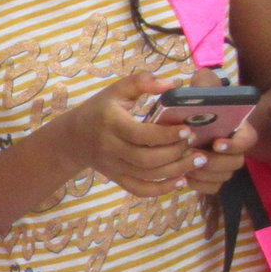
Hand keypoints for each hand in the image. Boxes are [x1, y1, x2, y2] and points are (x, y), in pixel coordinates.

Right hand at [77, 70, 200, 197]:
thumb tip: (172, 84)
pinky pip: (140, 190)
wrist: (73, 137)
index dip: (166, 135)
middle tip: (194, 143)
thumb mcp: (117, 90)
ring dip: (176, 170)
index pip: (140, 134)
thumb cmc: (101, 109)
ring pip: (147, 176)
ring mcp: (113, 166)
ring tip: (197, 160)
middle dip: (175, 153)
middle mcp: (110, 148)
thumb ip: (142, 81)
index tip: (187, 129)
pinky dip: (162, 190)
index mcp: (110, 123)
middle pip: (146, 159)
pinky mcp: (117, 178)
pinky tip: (181, 180)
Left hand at [186, 113, 257, 195]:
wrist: (188, 133)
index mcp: (241, 132)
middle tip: (190, 153)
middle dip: (212, 160)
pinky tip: (186, 176)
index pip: (246, 141)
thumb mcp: (202, 111)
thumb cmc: (196, 118)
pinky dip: (199, 184)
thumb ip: (204, 113)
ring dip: (203, 172)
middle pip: (236, 162)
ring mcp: (228, 168)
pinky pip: (213, 188)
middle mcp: (238, 152)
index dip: (233, 145)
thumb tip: (196, 116)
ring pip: (224, 176)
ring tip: (184, 164)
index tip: (216, 144)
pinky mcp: (216, 180)